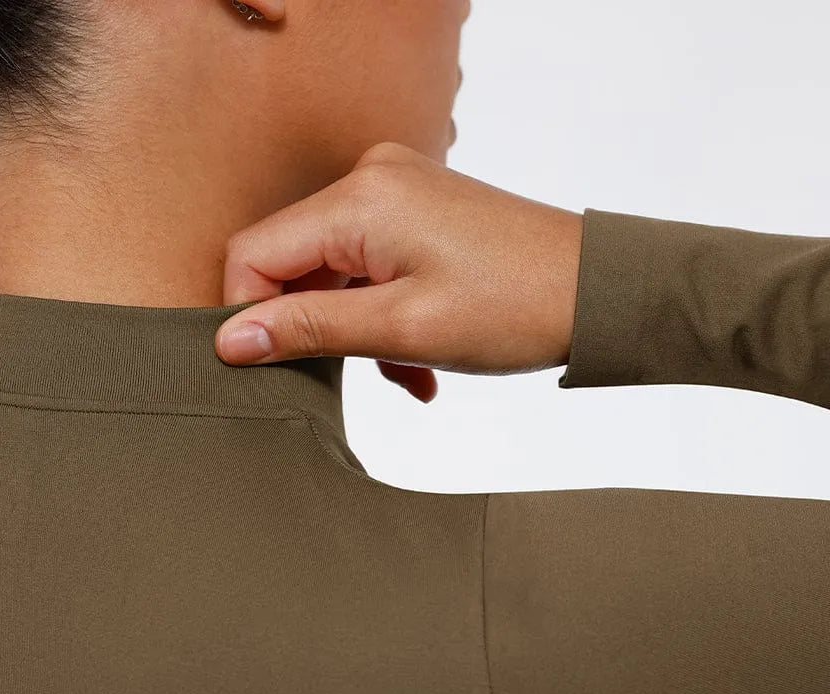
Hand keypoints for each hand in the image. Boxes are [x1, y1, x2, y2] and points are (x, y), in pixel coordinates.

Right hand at [215, 140, 583, 402]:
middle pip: (292, 262)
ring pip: (334, 272)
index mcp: (360, 198)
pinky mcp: (421, 211)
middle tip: (349, 378)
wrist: (597, 290)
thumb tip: (232, 339)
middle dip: (313, 329)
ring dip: (355, 332)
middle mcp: (372, 179)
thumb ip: (309, 330)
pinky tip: (417, 360)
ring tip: (405, 373)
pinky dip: (382, 316)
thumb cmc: (516, 306)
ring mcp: (399, 192)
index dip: (248, 317)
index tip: (267, 369)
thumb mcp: (402, 329)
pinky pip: (370, 266)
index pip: (254, 254)